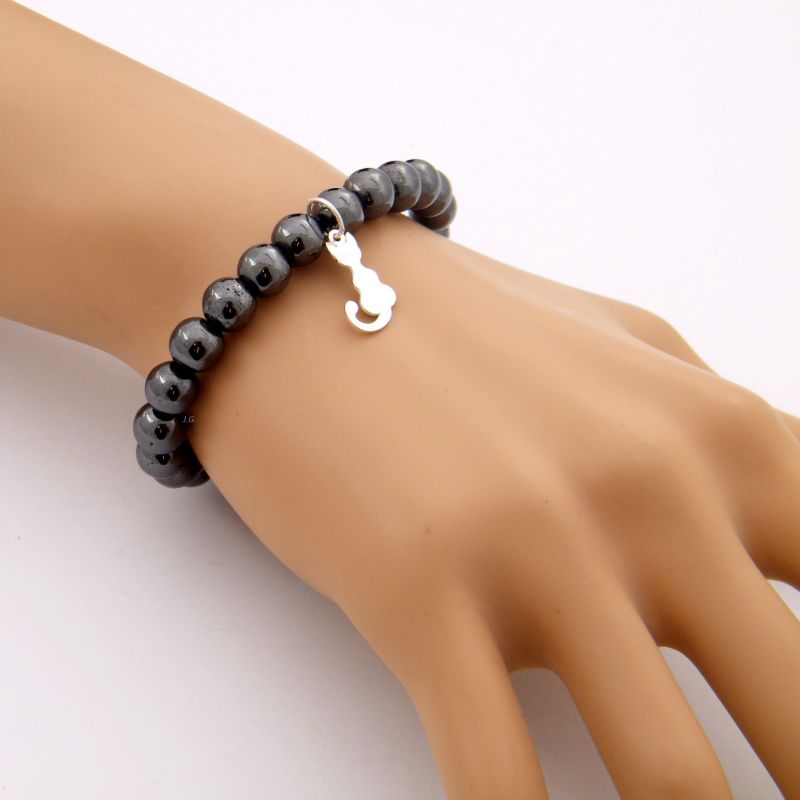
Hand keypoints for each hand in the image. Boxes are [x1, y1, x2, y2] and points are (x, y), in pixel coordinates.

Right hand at [184, 219, 799, 799]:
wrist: (304, 298)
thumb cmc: (466, 328)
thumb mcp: (633, 352)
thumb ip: (727, 444)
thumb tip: (784, 542)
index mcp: (722, 436)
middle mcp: (653, 493)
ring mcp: (536, 548)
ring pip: (670, 782)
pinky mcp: (421, 596)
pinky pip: (499, 780)